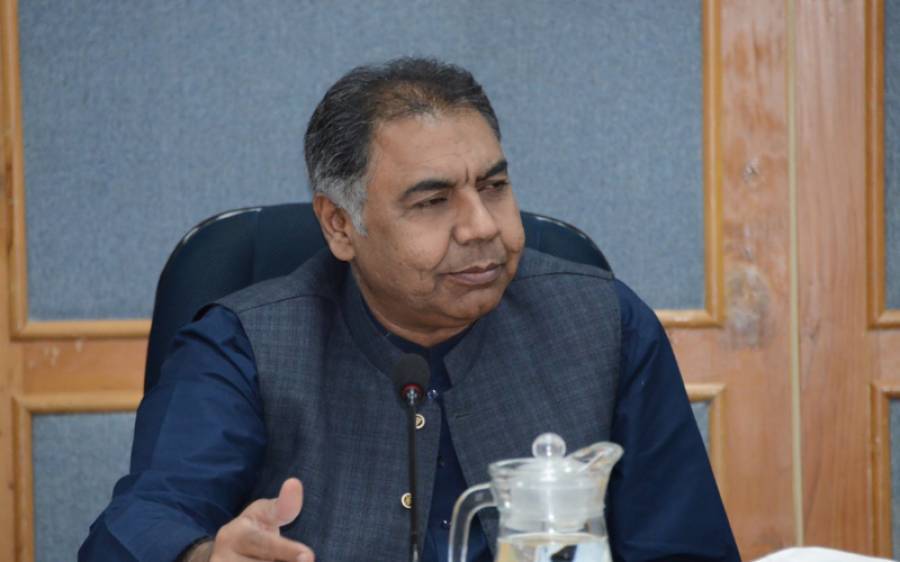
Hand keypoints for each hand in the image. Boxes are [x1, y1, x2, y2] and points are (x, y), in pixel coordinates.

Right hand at [194, 478, 314, 561]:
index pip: (265, 544)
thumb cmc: (254, 530)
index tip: (309, 556)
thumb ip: (283, 505)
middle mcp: (223, 559)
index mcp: (235, 535)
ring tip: (285, 560)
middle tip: (305, 560)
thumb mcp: (265, 514)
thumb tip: (295, 483)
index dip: (287, 551)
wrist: (227, 554)